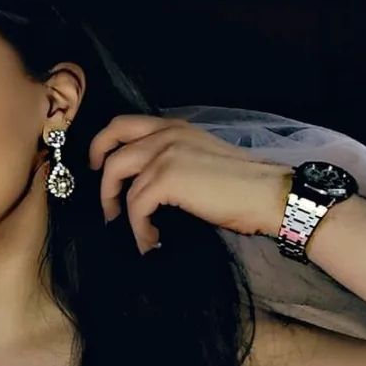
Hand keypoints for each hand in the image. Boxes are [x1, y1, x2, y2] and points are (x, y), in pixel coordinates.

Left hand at [88, 115, 291, 254]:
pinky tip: (152, 241)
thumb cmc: (241, 187)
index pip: (123, 124)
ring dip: (119, 211)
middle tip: (107, 207)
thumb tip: (145, 186)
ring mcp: (165, 153)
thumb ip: (173, 159)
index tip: (98, 167)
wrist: (268, 194)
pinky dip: (139, 229)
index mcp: (175, 127)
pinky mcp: (167, 178)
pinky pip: (135, 207)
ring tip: (138, 233)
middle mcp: (166, 133)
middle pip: (111, 146)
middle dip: (101, 181)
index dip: (103, 144)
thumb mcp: (201, 159)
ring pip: (117, 178)